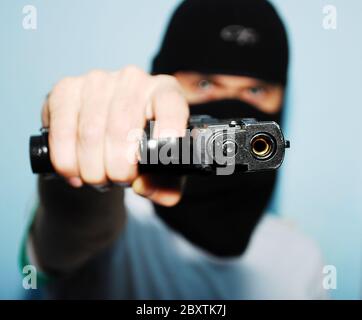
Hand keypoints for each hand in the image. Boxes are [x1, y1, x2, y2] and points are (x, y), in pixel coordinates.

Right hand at [42, 66, 188, 205]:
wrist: (105, 138)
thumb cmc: (140, 152)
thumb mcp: (162, 170)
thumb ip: (166, 186)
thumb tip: (143, 186)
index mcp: (164, 92)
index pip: (170, 104)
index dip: (169, 127)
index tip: (165, 154)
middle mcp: (132, 79)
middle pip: (122, 129)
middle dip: (119, 169)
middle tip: (120, 181)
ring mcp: (97, 81)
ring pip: (90, 134)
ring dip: (93, 170)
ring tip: (100, 179)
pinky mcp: (65, 89)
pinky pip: (62, 132)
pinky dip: (67, 162)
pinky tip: (75, 173)